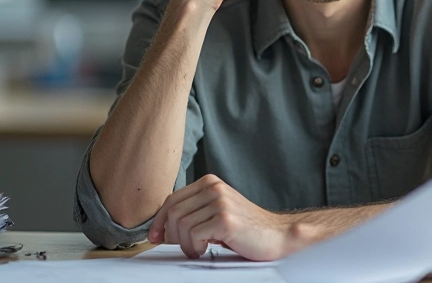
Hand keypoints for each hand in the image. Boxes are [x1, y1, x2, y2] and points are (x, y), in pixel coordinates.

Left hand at [146, 174, 296, 260]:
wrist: (276, 235)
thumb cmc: (245, 228)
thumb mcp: (216, 211)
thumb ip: (194, 210)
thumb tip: (162, 225)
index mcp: (209, 183)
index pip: (172, 199)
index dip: (159, 221)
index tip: (155, 237)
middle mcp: (214, 188)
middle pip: (173, 213)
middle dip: (172, 236)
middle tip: (185, 247)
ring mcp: (220, 202)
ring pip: (181, 225)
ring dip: (185, 244)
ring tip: (198, 249)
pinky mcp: (225, 219)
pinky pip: (194, 235)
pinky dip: (194, 248)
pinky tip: (206, 249)